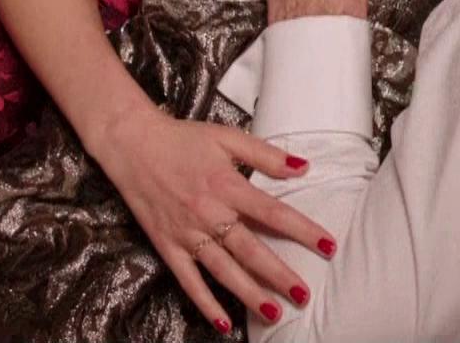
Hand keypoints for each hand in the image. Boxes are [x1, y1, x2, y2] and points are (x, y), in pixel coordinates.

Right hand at [92, 103, 332, 331]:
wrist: (132, 144)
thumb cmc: (182, 139)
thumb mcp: (226, 137)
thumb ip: (265, 154)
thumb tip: (303, 167)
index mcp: (227, 185)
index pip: (273, 212)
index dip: (303, 230)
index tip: (328, 245)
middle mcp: (209, 213)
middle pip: (251, 249)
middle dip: (280, 274)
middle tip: (304, 294)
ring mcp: (187, 233)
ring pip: (223, 270)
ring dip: (249, 293)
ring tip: (274, 313)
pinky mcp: (167, 245)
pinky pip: (188, 280)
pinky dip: (205, 302)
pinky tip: (222, 322)